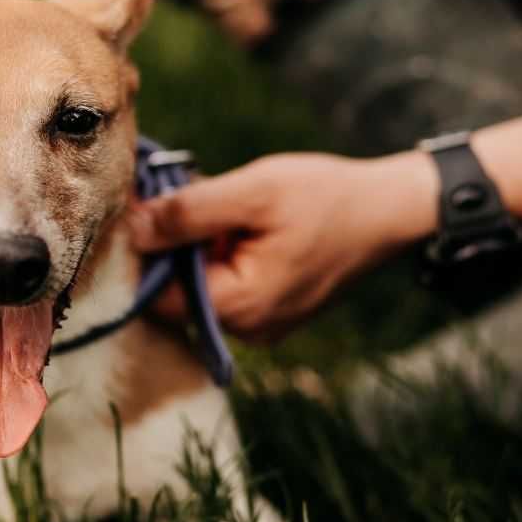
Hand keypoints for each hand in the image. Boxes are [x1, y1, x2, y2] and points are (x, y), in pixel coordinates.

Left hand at [127, 151, 436, 342]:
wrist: (390, 209)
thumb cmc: (325, 197)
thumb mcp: (251, 192)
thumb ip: (186, 213)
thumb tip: (131, 228)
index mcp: (240, 308)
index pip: (158, 296)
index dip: (142, 252)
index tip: (140, 208)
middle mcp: (247, 328)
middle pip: (177, 291)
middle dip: (170, 244)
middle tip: (180, 195)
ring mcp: (261, 323)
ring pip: (200, 283)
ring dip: (195, 244)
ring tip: (216, 202)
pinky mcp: (270, 307)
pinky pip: (225, 283)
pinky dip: (219, 251)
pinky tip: (235, 219)